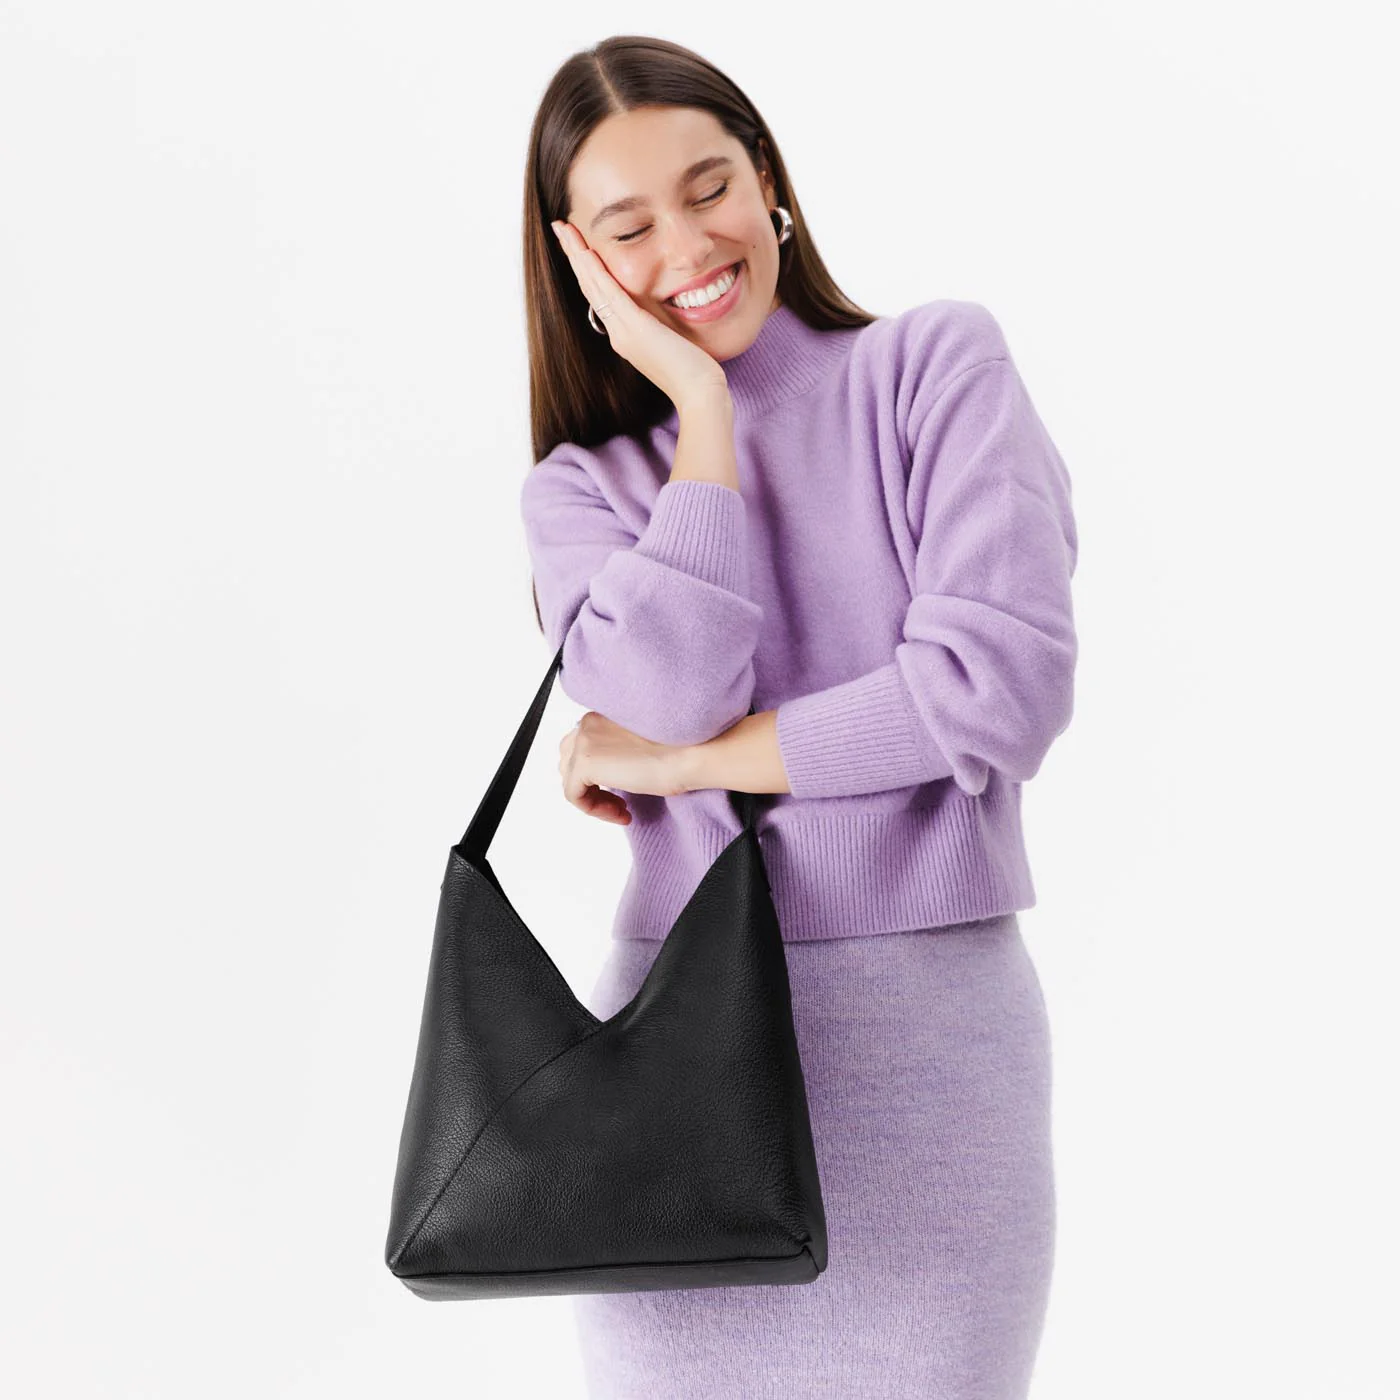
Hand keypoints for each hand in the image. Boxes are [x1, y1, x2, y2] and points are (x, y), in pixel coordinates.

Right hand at [551, 219, 730, 409]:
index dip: (587, 268)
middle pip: (589, 286)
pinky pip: (610, 295)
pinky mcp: (635, 329)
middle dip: (574, 254)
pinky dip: (595, 272)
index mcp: (626, 334)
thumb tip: (662, 312)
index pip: (601, 294)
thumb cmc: (695, 372)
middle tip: (560, 227)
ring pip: (593, 286)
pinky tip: (586, 251)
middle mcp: (618, 332)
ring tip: (563, 229)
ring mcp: (623, 332)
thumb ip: (662, 325)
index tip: (578, 244)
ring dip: (576, 255)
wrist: (699, 394)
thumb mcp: (674, 341)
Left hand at [558, 711, 689, 824]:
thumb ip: (616, 750)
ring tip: (620, 809)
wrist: (690, 754)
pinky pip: (573, 795)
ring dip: (594, 799)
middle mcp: (588, 723)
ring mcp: (584, 741)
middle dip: (591, 786)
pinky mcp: (585, 763)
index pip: (583, 747)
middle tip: (619, 802)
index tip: (622, 791)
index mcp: (602, 714)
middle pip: (570, 762)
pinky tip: (620, 813)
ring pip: (570, 779)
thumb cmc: (680, 750)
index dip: (599, 775)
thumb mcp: (638, 745)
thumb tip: (607, 771)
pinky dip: (594, 809)